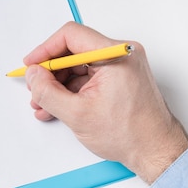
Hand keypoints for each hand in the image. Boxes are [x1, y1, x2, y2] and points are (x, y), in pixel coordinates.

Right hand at [24, 22, 187, 183]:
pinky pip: (88, 77)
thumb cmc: (131, 134)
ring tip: (43, 103)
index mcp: (115, 55)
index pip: (71, 35)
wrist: (155, 152)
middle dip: (50, 71)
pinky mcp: (119, 79)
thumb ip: (48, 92)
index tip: (32, 65)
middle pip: (73, 50)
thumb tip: (33, 76)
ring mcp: (121, 67)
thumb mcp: (77, 114)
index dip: (45, 50)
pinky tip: (57, 106)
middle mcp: (121, 54)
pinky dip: (71, 90)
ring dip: (58, 84)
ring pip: (78, 65)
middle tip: (36, 88)